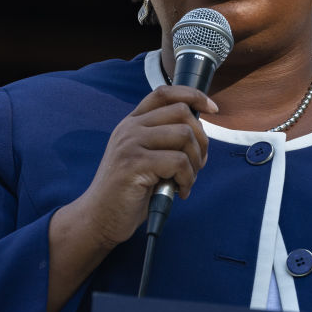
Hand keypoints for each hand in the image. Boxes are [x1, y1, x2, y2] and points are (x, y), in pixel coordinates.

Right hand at [78, 84, 217, 249]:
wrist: (99, 218)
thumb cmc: (127, 193)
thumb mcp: (144, 158)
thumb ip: (164, 141)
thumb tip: (200, 135)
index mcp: (132, 123)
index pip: (164, 93)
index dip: (193, 95)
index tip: (212, 108)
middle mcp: (130, 128)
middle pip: (181, 113)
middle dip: (201, 139)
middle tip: (197, 164)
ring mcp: (130, 143)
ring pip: (184, 135)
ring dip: (195, 162)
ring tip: (185, 181)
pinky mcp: (134, 163)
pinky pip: (179, 162)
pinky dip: (187, 179)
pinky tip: (179, 191)